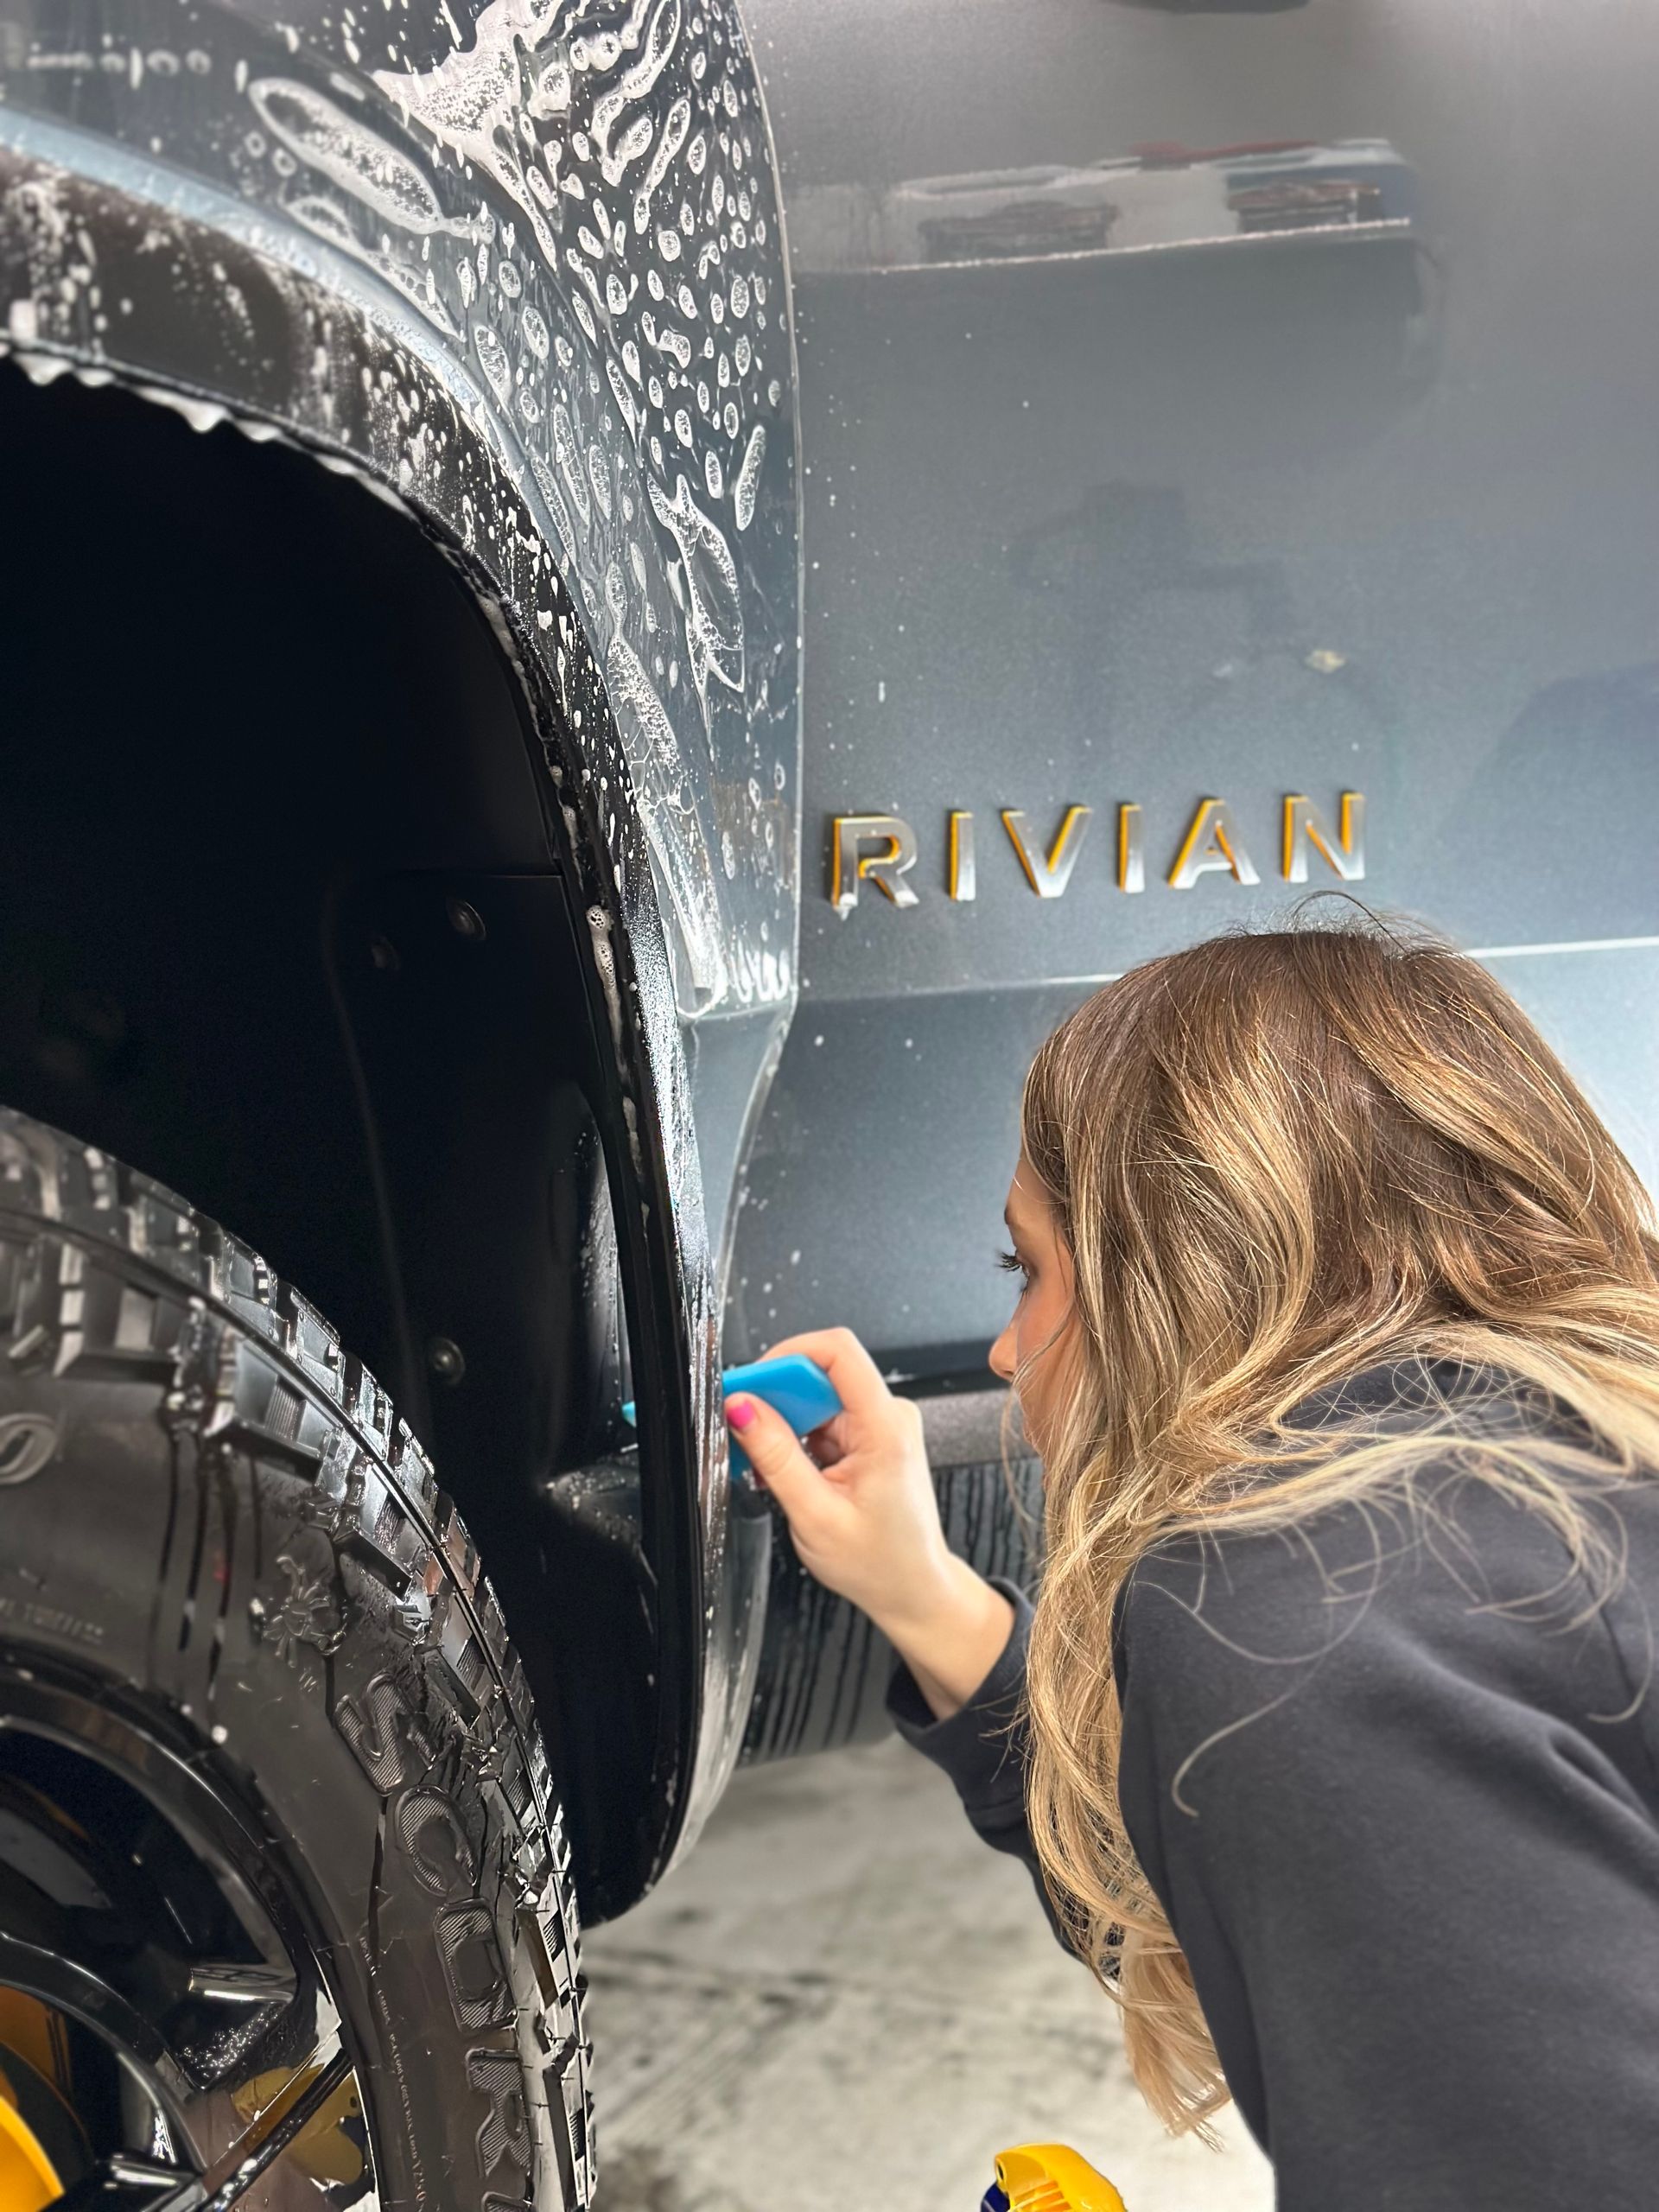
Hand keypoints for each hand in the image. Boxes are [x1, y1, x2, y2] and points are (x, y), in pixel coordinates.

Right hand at [728, 1326, 1014, 1717]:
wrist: (914, 1589)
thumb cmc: (880, 1563)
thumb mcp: (815, 1515)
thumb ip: (776, 1457)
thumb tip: (743, 1408)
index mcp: (885, 1428)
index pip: (838, 1352)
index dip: (786, 1355)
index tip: (750, 1383)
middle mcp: (888, 1417)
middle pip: (819, 1374)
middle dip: (774, 1398)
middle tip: (740, 1431)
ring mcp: (880, 1426)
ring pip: (815, 1399)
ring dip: (782, 1425)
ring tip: (762, 1465)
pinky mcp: (869, 1438)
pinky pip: (822, 1420)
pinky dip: (795, 1440)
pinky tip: (784, 1471)